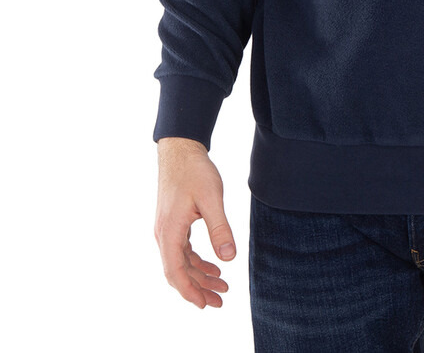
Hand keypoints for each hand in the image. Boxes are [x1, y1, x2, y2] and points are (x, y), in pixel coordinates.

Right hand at [154, 137, 235, 308]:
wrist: (180, 149)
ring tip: (222, 285)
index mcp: (169, 232)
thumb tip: (229, 257)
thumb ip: (220, 228)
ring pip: (181, 262)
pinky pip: (182, 250)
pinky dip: (196, 260)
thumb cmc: (194, 171)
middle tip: (220, 300)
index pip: (176, 272)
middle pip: (178, 271)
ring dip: (199, 275)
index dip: (190, 291)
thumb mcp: (211, 199)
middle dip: (198, 288)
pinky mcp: (173, 222)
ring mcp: (167, 228)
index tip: (206, 304)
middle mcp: (164, 234)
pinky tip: (212, 264)